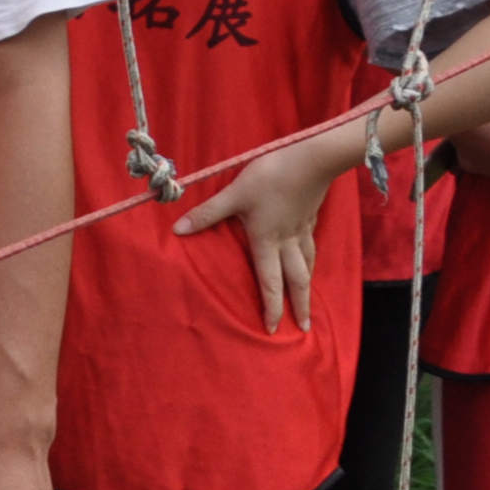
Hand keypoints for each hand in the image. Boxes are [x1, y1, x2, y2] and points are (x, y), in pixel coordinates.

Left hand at [171, 129, 340, 332]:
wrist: (312, 159)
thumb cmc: (270, 177)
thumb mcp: (233, 195)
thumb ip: (207, 214)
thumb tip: (178, 230)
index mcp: (267, 241)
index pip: (269, 282)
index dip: (272, 307)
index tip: (273, 329)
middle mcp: (288, 241)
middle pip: (297, 280)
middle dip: (300, 306)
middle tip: (305, 328)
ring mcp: (302, 229)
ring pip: (308, 264)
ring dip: (308, 285)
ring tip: (309, 299)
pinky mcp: (311, 216)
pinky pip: (311, 246)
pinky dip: (311, 259)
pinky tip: (309, 257)